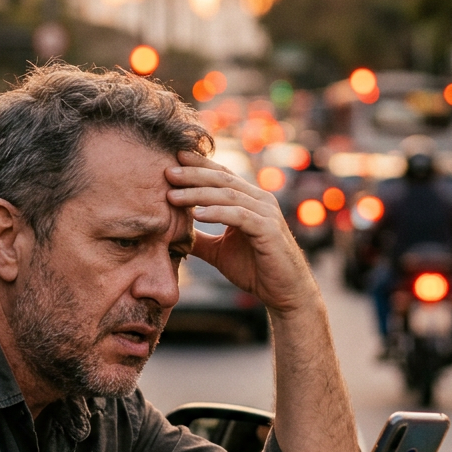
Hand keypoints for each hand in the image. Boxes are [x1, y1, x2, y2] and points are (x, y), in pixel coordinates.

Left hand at [166, 151, 316, 313]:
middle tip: (167, 172)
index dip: (198, 165)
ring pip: (228, 195)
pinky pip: (240, 216)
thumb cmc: (255, 270)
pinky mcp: (269, 230)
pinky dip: (218, 213)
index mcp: (249, 200)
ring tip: (173, 196)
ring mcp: (266, 213)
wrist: (284, 293)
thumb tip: (170, 233)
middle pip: (222, 179)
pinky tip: (198, 214)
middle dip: (193, 174)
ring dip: (198, 194)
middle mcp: (260, 200)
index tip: (172, 159)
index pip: (221, 175)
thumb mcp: (218, 251)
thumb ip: (198, 239)